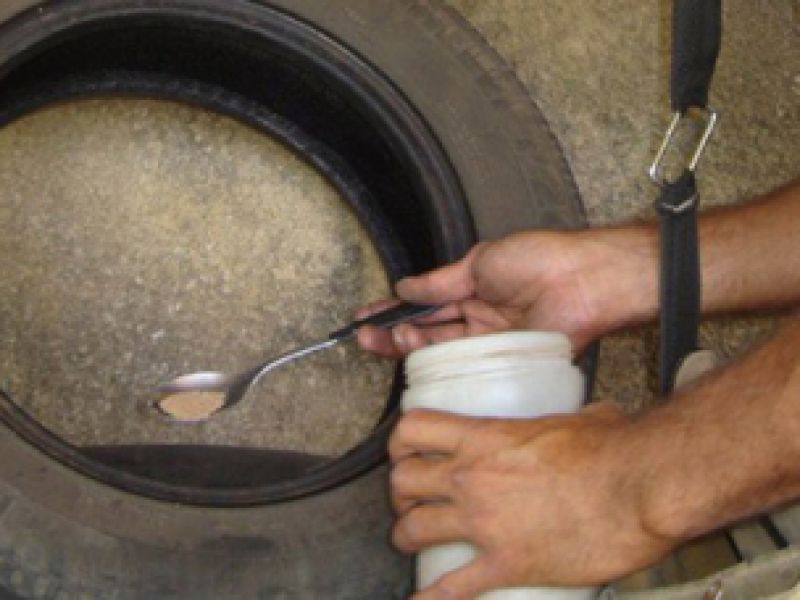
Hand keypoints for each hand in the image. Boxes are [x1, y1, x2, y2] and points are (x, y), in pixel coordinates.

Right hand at [357, 227, 657, 356]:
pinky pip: (466, 369)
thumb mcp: (479, 262)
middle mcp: (478, 320)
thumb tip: (405, 286)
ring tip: (390, 339)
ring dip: (410, 347)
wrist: (581, 280)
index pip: (425, 306)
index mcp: (473, 292)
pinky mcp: (502, 363)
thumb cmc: (538, 259)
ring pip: (440, 352)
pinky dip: (439, 366)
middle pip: (427, 333)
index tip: (367, 317)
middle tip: (366, 337)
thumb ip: (439, 280)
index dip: (395, 312)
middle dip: (393, 335)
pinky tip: (419, 361)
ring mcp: (489, 344)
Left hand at [389, 403, 674, 597]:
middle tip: (411, 498)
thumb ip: (571, 418)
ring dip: (406, 536)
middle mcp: (472, 478)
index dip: (400, 442)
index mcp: (484, 437)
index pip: (413, 430)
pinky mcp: (506, 563)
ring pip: (413, 530)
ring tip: (412, 540)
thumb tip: (591, 419)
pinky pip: (452, 589)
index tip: (405, 451)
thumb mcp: (583, 418)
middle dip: (400, 492)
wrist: (641, 490)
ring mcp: (484, 523)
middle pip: (402, 482)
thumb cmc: (616, 450)